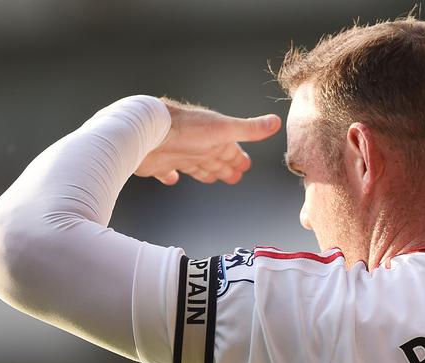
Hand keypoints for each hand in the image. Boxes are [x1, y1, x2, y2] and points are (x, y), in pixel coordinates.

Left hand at [135, 98, 280, 185]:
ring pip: (195, 165)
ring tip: (210, 177)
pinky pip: (167, 171)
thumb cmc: (186, 129)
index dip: (239, 158)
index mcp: (214, 137)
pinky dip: (171, 176)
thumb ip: (249, 129)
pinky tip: (172, 179)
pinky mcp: (160, 163)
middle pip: (214, 159)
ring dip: (204, 171)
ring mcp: (178, 154)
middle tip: (234, 176)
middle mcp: (197, 145)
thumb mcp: (224, 129)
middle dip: (225, 166)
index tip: (246, 165)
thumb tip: (275, 121)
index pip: (231, 149)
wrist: (148, 131)